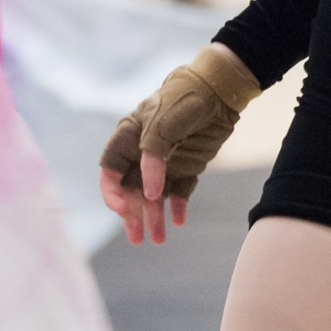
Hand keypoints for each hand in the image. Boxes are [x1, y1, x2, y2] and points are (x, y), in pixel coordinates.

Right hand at [98, 43, 260, 246]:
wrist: (220, 89)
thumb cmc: (185, 98)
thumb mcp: (163, 122)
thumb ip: (153, 156)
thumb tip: (151, 193)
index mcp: (130, 136)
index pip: (110, 169)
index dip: (112, 192)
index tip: (123, 209)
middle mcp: (144, 152)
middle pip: (131, 190)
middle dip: (133, 215)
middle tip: (138, 239)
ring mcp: (166, 161)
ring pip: (155, 196)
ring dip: (155, 218)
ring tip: (158, 241)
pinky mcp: (187, 166)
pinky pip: (179, 191)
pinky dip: (178, 207)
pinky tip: (179, 222)